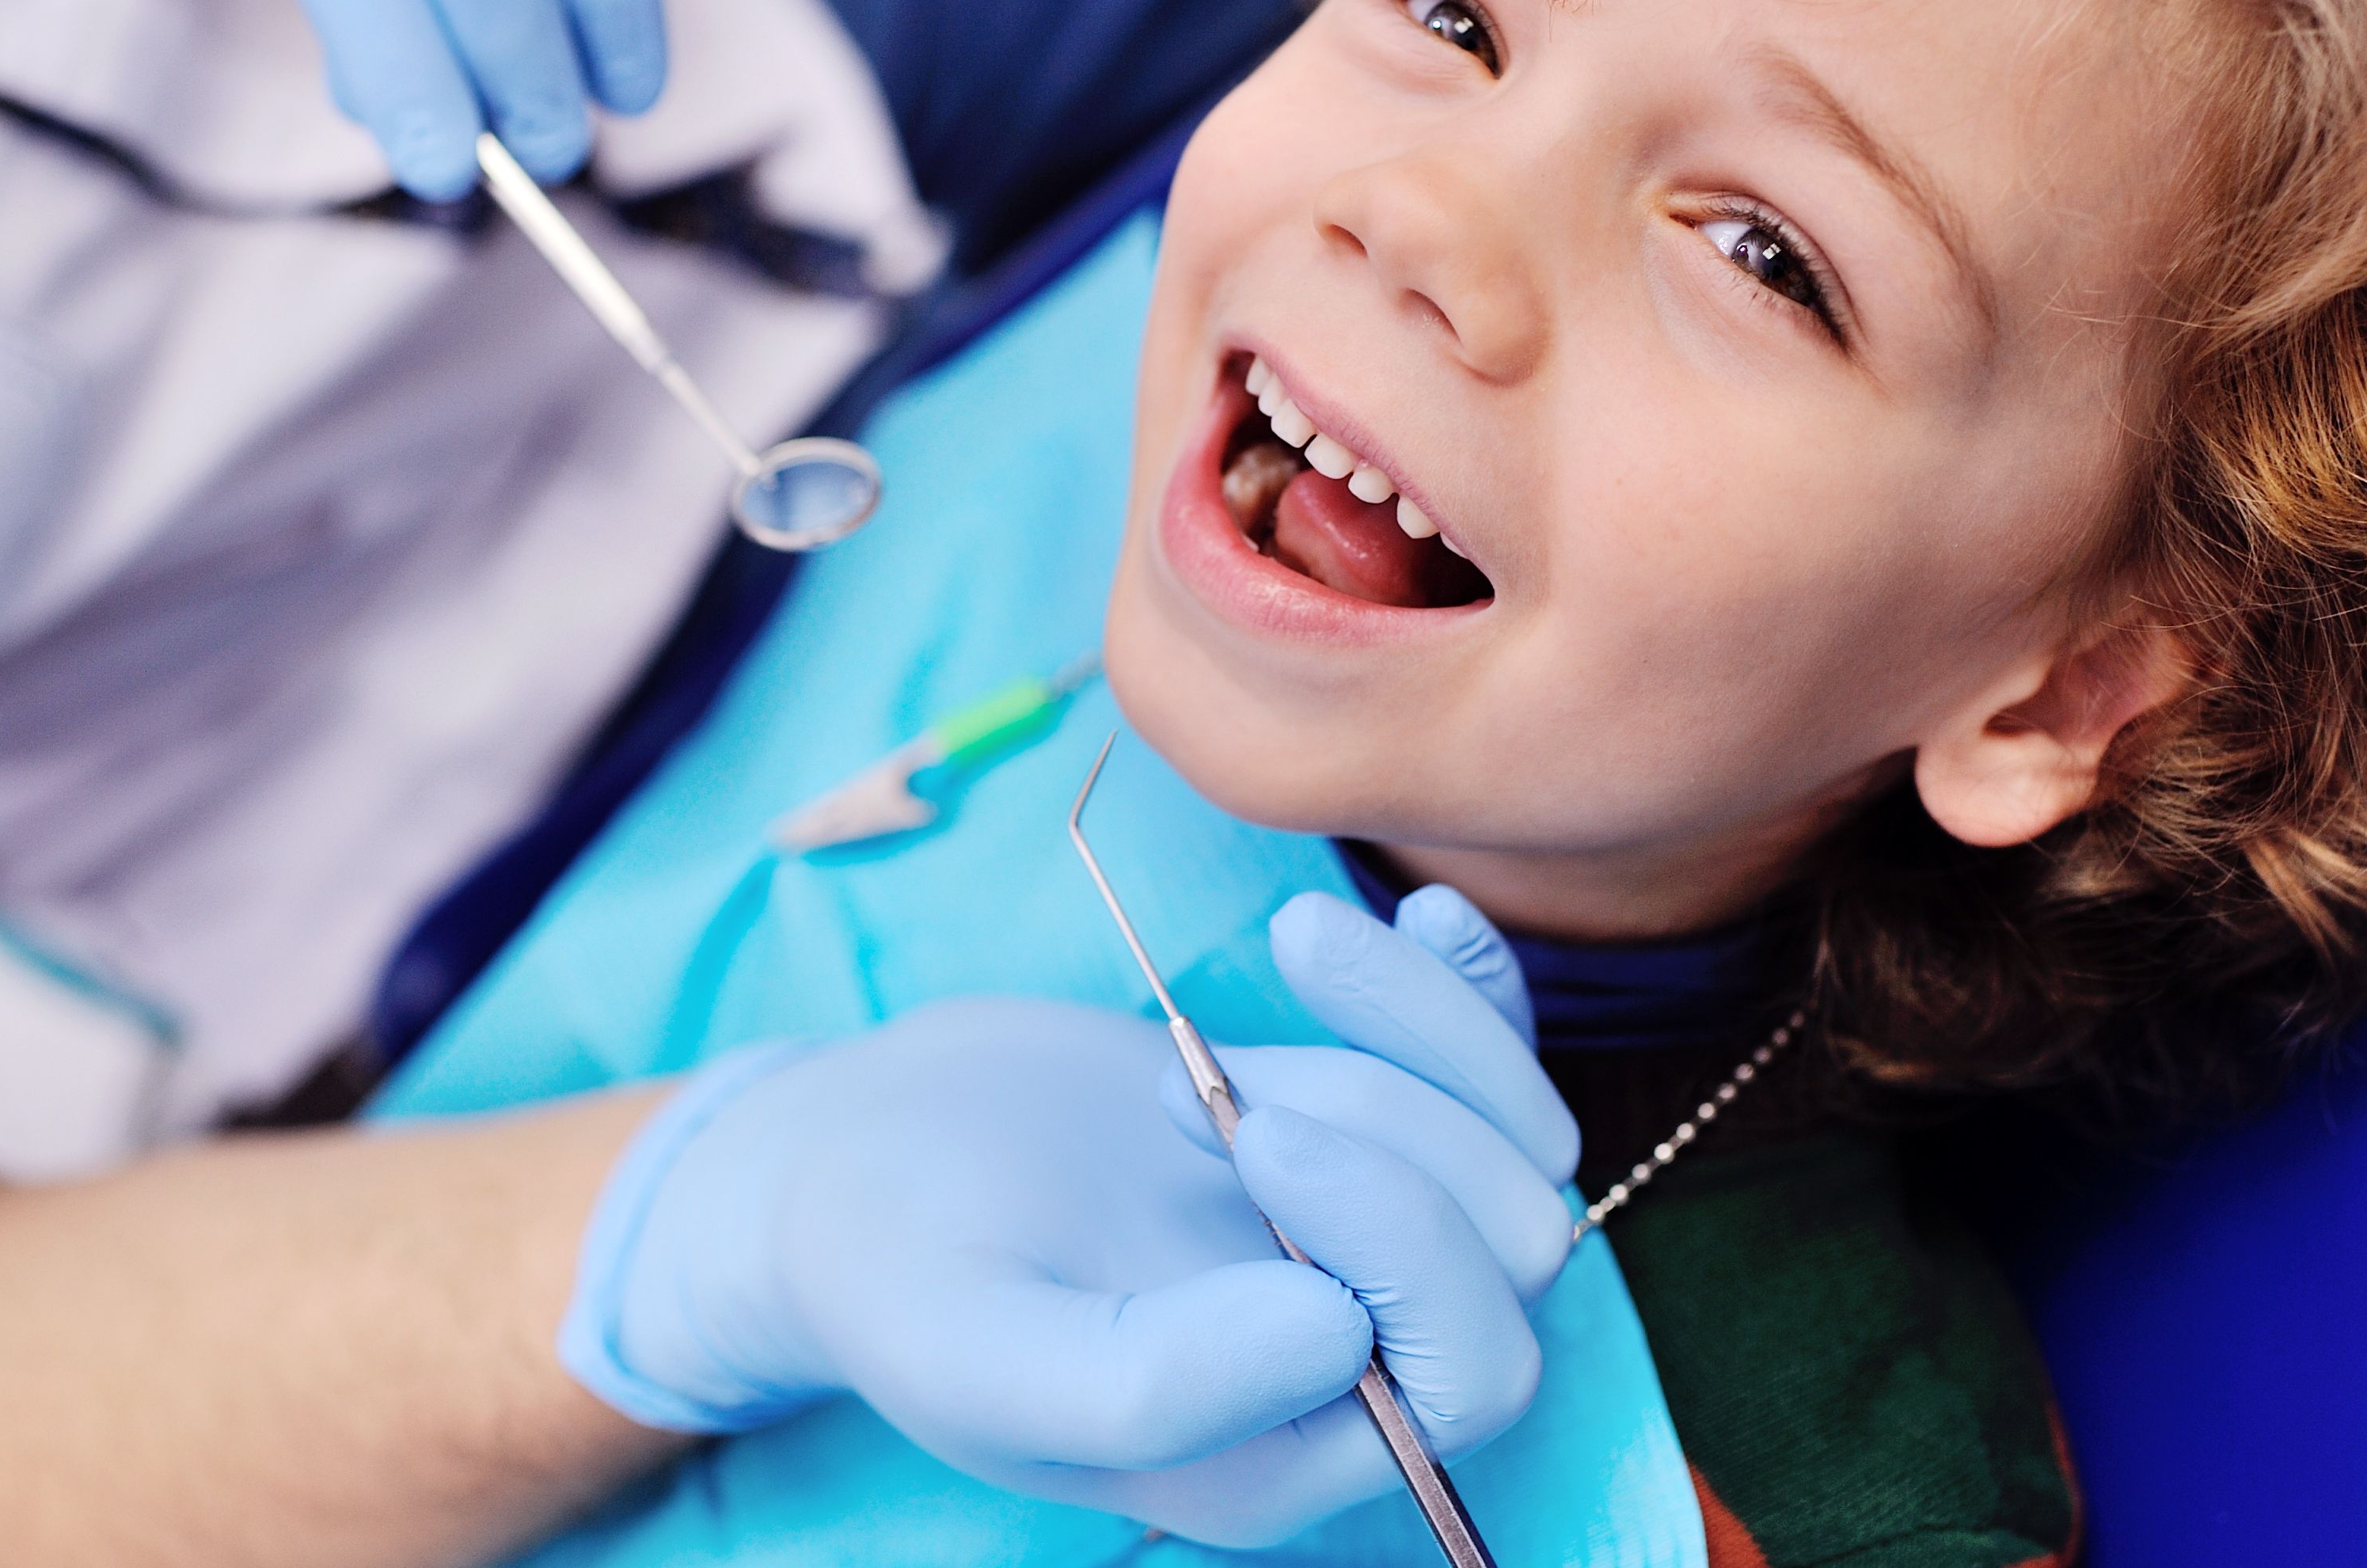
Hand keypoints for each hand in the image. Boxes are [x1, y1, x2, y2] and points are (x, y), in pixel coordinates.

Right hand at [563, 892, 1576, 1547]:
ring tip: (1229, 1008)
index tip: (1251, 1126)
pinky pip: (1487, 1064)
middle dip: (1392, 1127)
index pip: (1469, 1372)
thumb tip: (1345, 1338)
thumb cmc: (894, 1271)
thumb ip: (1149, 1385)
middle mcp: (1354, 1364)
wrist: (852, 1163)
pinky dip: (1470, 985)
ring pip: (1513, 1142)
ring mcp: (1362, 1241)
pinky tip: (1418, 912)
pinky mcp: (1353, 1130)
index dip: (1406, 1242)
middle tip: (1196, 1081)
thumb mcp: (976, 1348)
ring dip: (1408, 1039)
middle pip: (1514, 1250)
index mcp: (1285, 1453)